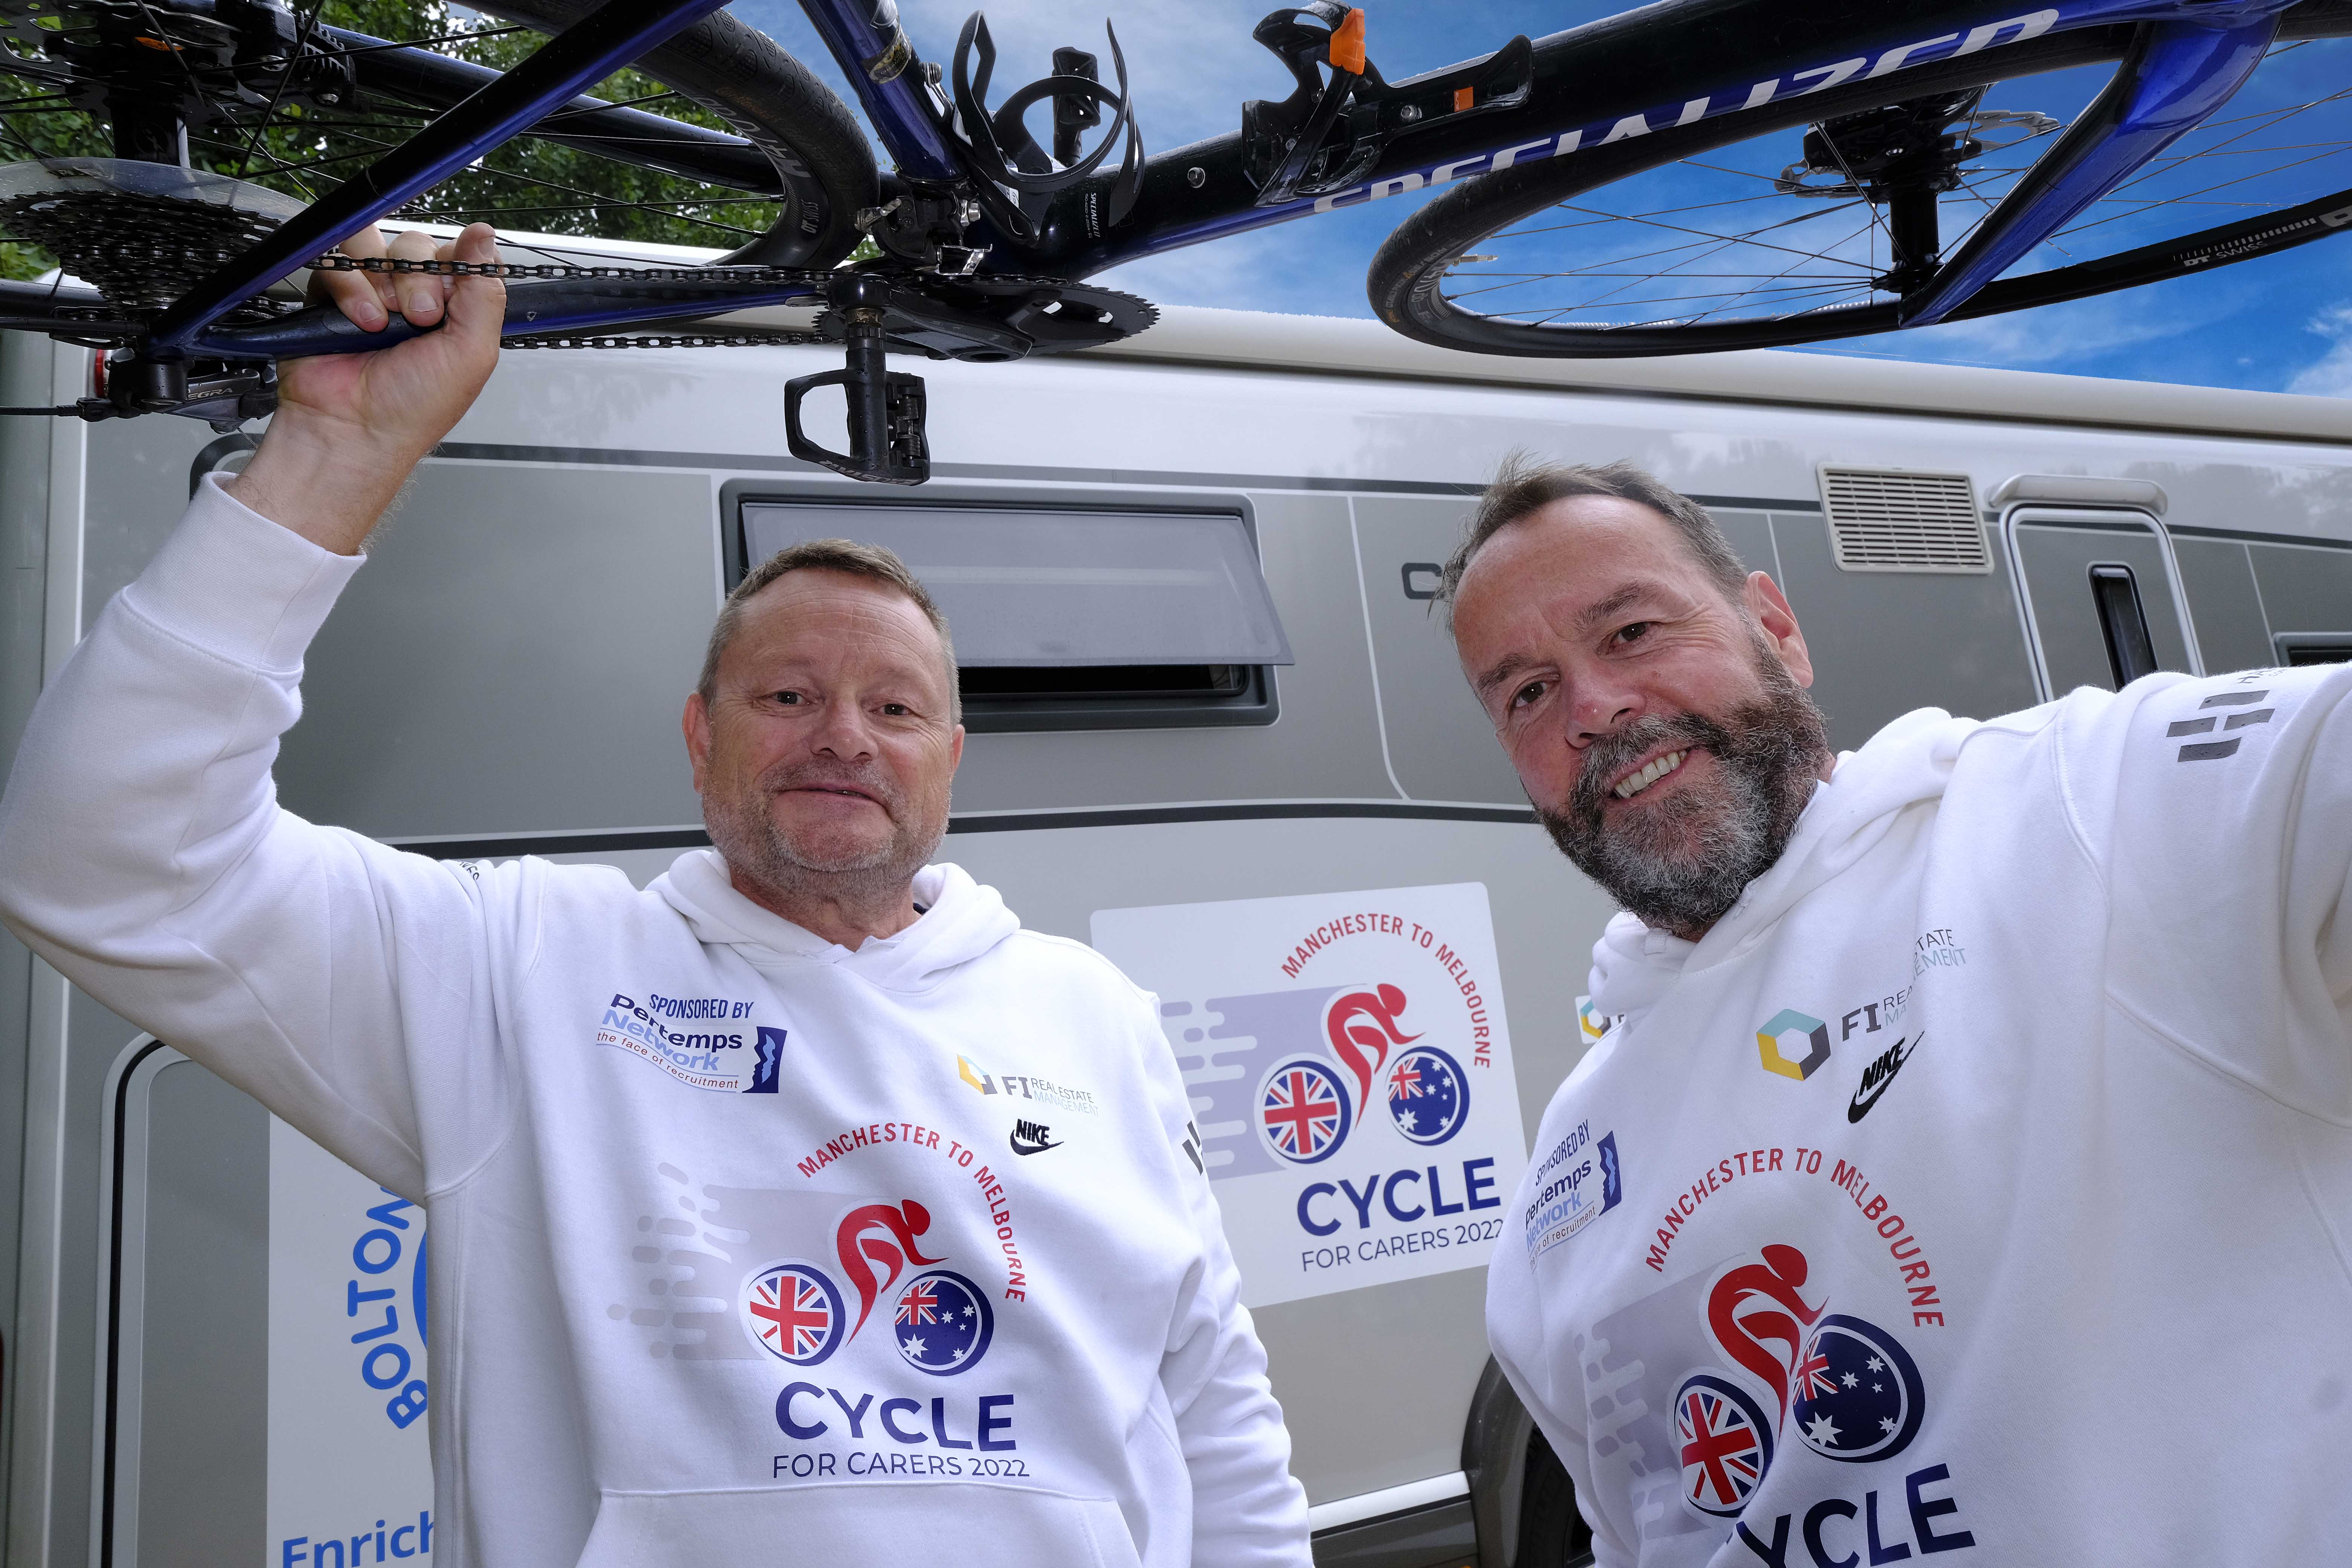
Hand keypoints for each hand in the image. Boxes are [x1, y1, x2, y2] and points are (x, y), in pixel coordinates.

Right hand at [228, 222, 506, 554]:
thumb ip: (484, 291)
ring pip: (375, 245)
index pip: (455, 254)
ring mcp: (368, 292)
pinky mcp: (329, 294)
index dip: (452, 269)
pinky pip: (338, 261)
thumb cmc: (415, 407)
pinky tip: (361, 325)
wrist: (356, 429)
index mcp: (450, 308)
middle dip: (418, 279)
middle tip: (420, 320)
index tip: (449, 302)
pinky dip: (351, 290)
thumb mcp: (472, 352)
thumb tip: (486, 235)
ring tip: (384, 325)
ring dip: (383, 283)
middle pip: (415, 244)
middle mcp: (409, 295)